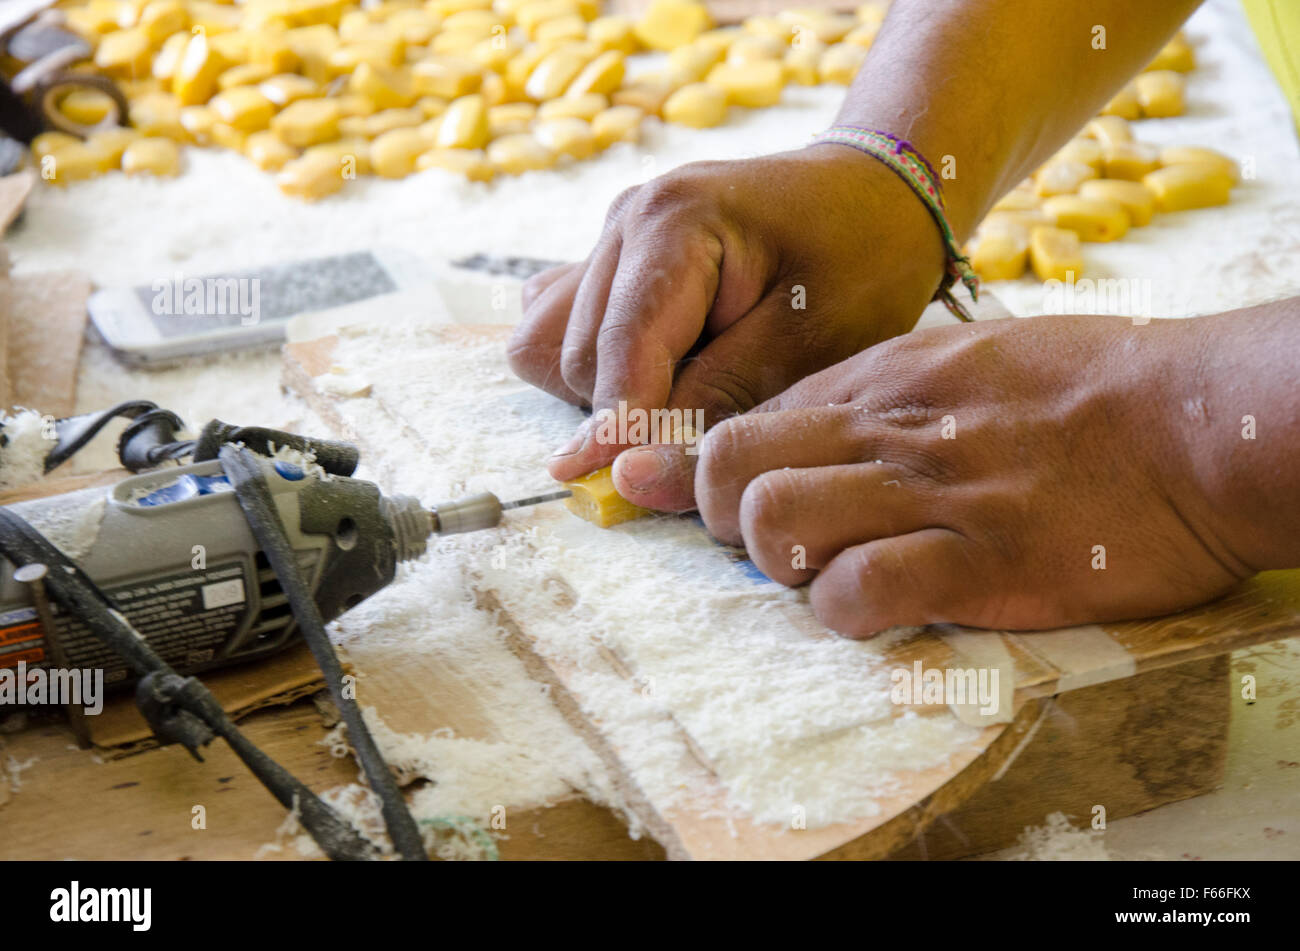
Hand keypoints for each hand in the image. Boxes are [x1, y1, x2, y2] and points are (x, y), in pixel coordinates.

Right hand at [507, 145, 946, 508]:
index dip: (621, 425)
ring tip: (688, 388)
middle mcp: (625, 221)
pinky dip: (598, 365)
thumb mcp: (807, 341)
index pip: (619, 347)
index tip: (629, 485)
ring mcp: (612, 238)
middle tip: (708, 418)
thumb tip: (637, 466)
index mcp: (672, 222)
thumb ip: (717, 400)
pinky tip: (664, 365)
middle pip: (576, 356)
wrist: (874, 195)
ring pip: (552, 346)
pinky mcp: (612, 260)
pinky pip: (562, 327)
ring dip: (605, 389)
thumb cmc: (859, 261)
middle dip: (626, 407)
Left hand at [691, 314, 1252, 636]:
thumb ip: (887, 390)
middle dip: (723, 516)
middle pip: (732, 467)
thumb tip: (818, 422)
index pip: (745, 417)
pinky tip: (881, 608)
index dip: (691, 464)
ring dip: (784, 564)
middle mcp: (889, 431)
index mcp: (885, 381)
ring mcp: (929, 494)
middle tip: (770, 542)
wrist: (1201, 419)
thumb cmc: (1094, 388)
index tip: (656, 488)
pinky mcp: (978, 561)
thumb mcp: (973, 358)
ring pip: (777, 523)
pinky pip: (860, 591)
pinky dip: (848, 611)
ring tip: (831, 573)